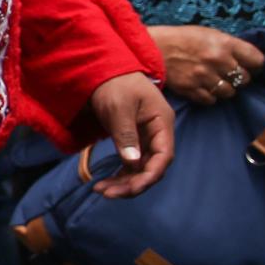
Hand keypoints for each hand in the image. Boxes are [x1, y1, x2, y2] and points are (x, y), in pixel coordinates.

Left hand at [86, 72, 174, 198]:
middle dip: (132, 183)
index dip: (150, 175)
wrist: (104, 70)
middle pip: (152, 167)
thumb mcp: (118, 107)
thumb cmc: (114, 84)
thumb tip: (132, 163)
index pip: (164, 156)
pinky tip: (103, 184)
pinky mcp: (133, 141)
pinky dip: (119, 175)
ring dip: (123, 183)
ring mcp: (145, 138)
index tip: (131, 189)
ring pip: (140, 169)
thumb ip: (125, 134)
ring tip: (100, 191)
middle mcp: (157, 133)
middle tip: (106, 193)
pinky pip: (130, 164)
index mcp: (161, 123)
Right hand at [148, 24, 264, 105]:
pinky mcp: (191, 89)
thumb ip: (229, 46)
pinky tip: (205, 89)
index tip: (250, 66)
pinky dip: (210, 97)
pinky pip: (211, 100)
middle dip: (240, 78)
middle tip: (230, 75)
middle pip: (245, 79)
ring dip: (226, 89)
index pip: (256, 60)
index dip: (255, 65)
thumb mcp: (209, 34)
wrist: (153, 47)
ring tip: (217, 83)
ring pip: (229, 92)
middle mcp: (217, 60)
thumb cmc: (182, 38)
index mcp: (225, 43)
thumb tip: (246, 59)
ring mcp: (204, 76)